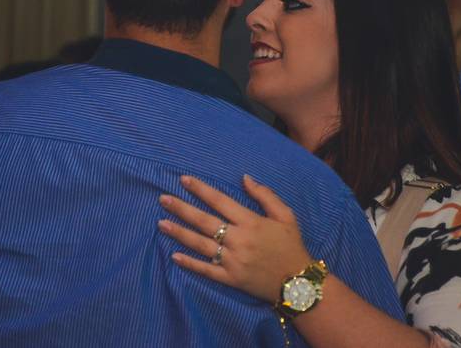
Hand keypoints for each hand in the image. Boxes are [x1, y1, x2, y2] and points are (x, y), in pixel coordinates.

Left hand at [158, 174, 313, 303]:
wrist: (299, 283)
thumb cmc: (291, 245)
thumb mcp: (286, 215)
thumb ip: (265, 195)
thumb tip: (244, 177)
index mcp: (251, 222)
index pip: (220, 201)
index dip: (201, 189)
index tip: (183, 180)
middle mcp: (239, 240)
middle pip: (204, 221)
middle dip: (182, 208)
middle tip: (163, 199)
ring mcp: (233, 261)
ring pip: (201, 245)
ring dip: (180, 233)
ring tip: (161, 223)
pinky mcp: (231, 279)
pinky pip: (207, 270)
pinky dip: (190, 263)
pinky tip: (174, 256)